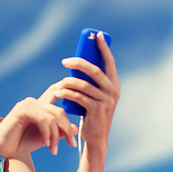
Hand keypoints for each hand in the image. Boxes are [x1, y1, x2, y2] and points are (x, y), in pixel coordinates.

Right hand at [0, 96, 78, 158]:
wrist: (0, 149)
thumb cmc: (20, 143)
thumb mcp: (45, 138)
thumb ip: (58, 132)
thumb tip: (75, 128)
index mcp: (38, 106)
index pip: (56, 93)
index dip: (68, 91)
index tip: (84, 100)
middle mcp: (33, 102)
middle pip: (59, 110)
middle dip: (67, 128)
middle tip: (72, 144)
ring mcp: (27, 104)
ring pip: (53, 116)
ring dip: (56, 136)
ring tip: (53, 149)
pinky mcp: (22, 110)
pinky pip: (43, 120)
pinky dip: (48, 134)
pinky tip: (46, 144)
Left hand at [52, 31, 120, 148]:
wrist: (96, 137)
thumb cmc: (91, 112)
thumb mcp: (93, 95)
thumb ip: (90, 81)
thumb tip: (75, 63)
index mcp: (114, 84)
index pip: (109, 62)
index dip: (103, 47)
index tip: (96, 34)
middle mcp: (113, 90)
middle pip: (95, 71)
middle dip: (79, 63)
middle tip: (65, 61)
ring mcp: (106, 101)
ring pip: (84, 85)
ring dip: (69, 82)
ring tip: (59, 82)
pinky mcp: (97, 110)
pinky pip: (79, 97)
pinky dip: (67, 93)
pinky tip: (58, 92)